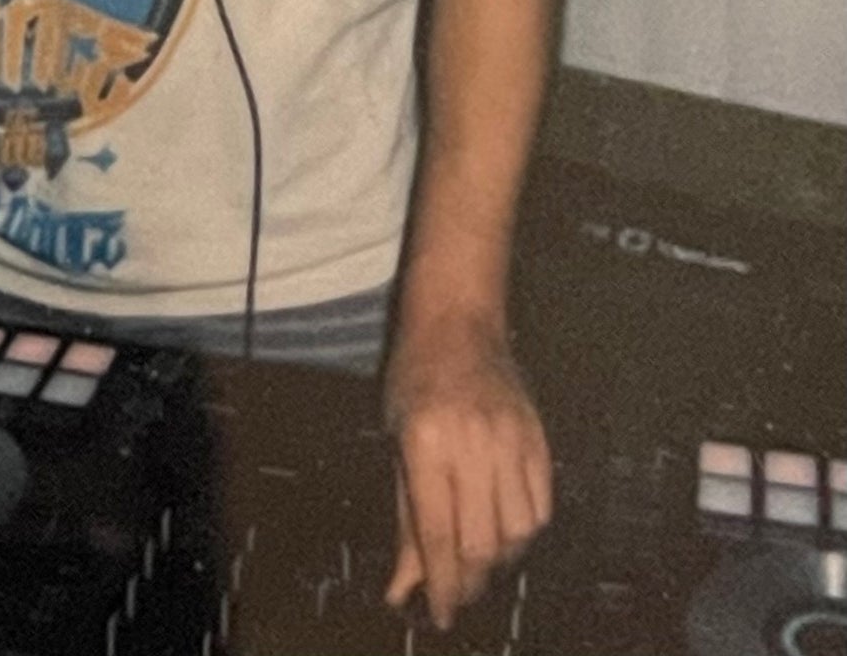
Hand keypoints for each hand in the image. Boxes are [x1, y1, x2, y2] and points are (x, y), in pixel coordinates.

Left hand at [382, 309, 551, 630]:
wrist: (458, 322)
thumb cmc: (416, 379)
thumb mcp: (396, 443)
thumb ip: (405, 519)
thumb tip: (402, 587)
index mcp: (427, 442)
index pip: (439, 534)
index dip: (441, 585)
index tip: (439, 615)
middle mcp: (473, 443)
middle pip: (484, 542)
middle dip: (471, 581)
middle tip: (459, 593)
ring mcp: (512, 439)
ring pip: (519, 533)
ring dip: (501, 561)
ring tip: (481, 563)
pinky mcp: (539, 438)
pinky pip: (542, 507)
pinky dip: (525, 532)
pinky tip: (506, 532)